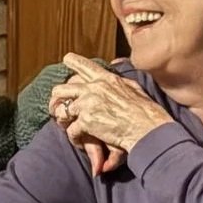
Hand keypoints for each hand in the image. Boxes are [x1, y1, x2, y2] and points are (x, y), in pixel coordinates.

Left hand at [49, 51, 169, 171]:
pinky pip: (71, 130)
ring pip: (62, 110)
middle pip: (62, 89)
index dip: (73, 62)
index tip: (66, 59)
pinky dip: (75, 138)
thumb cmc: (145, 111)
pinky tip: (81, 143)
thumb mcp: (134, 88)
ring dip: (63, 120)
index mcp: (106, 79)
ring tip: (66, 127)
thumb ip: (121, 80)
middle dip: (56, 99)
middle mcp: (94, 88)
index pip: (85, 65)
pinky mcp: (86, 121)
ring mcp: (88, 103)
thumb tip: (117, 66)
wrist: (147, 128)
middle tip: (56, 107)